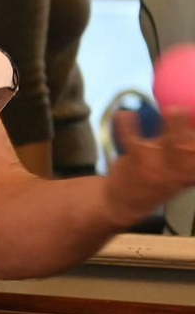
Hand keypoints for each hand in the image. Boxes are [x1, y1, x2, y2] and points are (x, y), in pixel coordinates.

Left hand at [104, 109, 194, 225]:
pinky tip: (125, 113)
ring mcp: (156, 170)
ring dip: (171, 127)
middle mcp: (177, 174)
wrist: (124, 203)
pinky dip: (127, 125)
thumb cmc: (155, 177)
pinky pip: (131, 141)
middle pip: (189, 150)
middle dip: (189, 131)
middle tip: (187, 111)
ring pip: (167, 146)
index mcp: (189, 175)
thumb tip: (189, 115)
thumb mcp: (176, 169)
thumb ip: (184, 147)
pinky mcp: (135, 164)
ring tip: (171, 110)